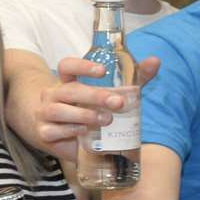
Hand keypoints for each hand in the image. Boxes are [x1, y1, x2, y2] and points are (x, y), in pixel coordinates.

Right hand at [30, 54, 161, 161]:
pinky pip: (54, 130)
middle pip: (70, 90)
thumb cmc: (86, 112)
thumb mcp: (109, 96)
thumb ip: (132, 79)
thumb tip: (155, 61)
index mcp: (67, 82)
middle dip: (95, 96)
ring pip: (59, 110)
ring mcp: (45, 114)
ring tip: (106, 120)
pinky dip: (70, 130)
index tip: (102, 70)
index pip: (67, 66)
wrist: (60, 138)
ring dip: (84, 115)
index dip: (81, 66)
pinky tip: (85, 132)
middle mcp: (53, 95)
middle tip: (117, 103)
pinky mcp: (44, 133)